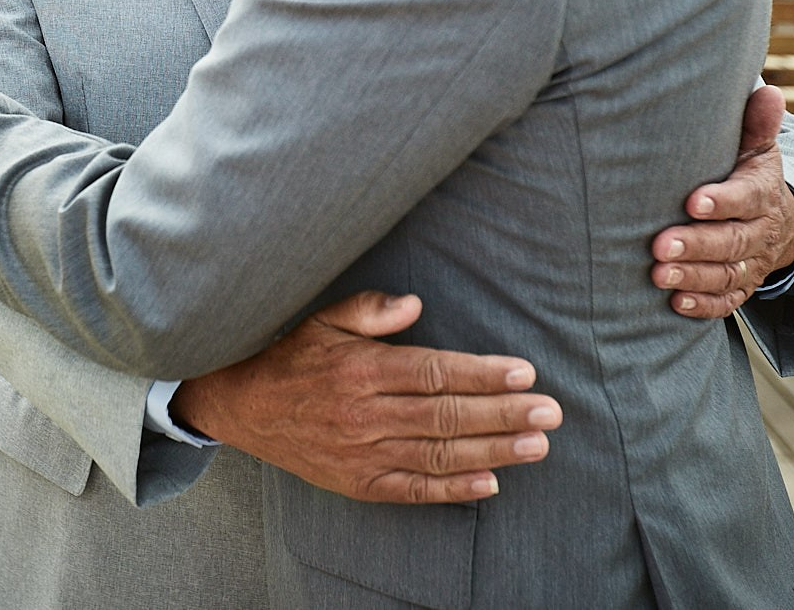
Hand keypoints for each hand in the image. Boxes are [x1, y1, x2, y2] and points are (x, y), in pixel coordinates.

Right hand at [171, 291, 560, 503]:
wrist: (244, 407)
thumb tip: (415, 303)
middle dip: (503, 414)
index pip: (435, 373)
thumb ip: (370, 310)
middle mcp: (365, 414)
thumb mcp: (324, 319)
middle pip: (446, 416)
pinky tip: (489, 482)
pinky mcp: (359, 482)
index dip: (483, 374)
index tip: (524, 373)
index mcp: (361, 370)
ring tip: (536, 445)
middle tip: (550, 413)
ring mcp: (363, 453)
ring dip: (492, 451)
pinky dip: (453, 489)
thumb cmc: (293, 358)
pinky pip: (413, 489)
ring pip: (438, 453)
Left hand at [652, 84, 793, 318]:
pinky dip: (704, 305)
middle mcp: (760, 231)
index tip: (693, 201)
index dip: (723, 201)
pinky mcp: (742, 286)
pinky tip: (675, 303)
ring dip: (693, 277)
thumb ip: (756, 124)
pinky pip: (728, 301)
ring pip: (727, 274)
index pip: (746, 198)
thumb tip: (770, 91)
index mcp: (762, 192)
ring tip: (658, 275)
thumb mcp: (756, 148)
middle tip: (660, 245)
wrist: (777, 219)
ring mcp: (753, 263)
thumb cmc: (749, 173)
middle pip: (732, 242)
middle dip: (697, 245)